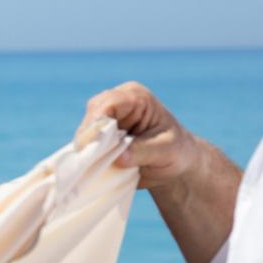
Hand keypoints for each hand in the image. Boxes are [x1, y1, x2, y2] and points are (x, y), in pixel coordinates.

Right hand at [79, 82, 205, 190]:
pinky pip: (85, 142)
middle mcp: (116, 102)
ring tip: (95, 165)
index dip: (98, 123)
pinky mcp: (99, 133)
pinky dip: (87, 154)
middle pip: (92, 114)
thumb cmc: (177, 152)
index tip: (93, 147)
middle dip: (91, 137)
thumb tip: (118, 156)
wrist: (176, 163)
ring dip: (88, 147)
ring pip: (85, 129)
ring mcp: (106, 117)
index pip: (109, 103)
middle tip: (91, 160)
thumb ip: (142, 151)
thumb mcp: (166, 151)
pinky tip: (93, 165)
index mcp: (136, 97)